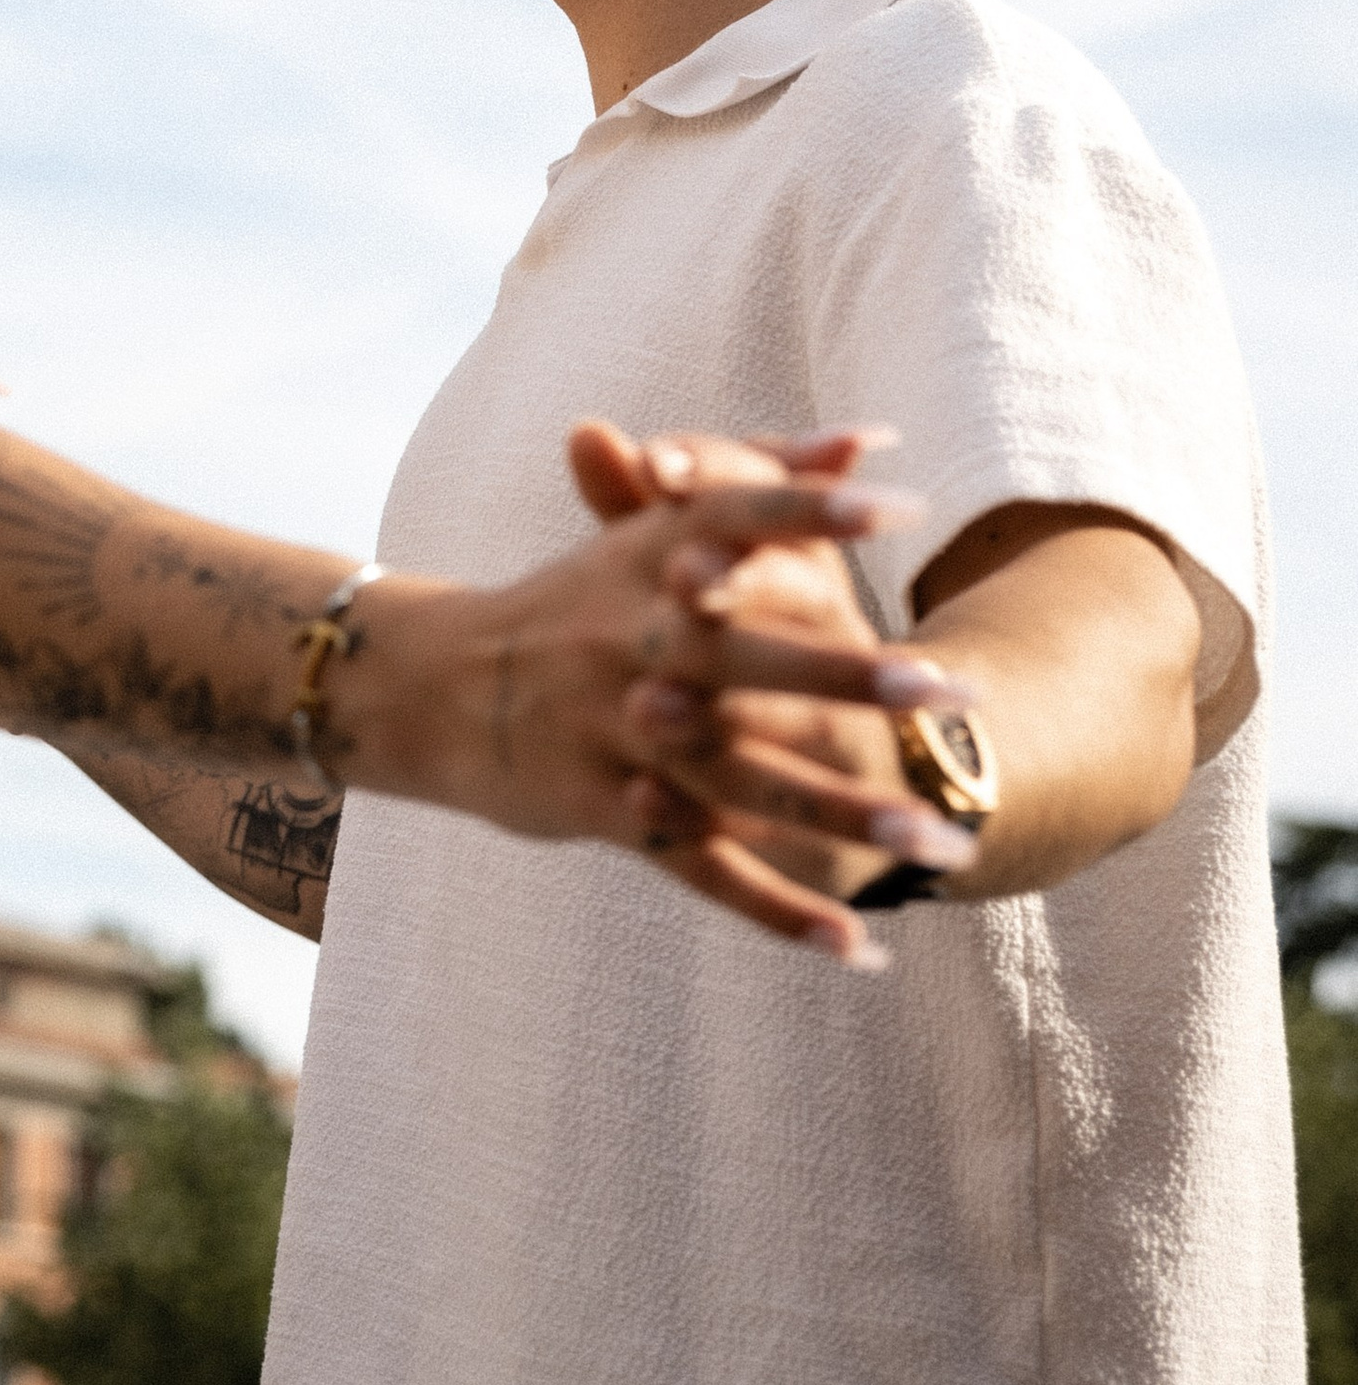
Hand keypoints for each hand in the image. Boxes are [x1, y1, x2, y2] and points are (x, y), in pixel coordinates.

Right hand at [340, 435, 977, 966]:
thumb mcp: (651, 531)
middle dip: (842, 675)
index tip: (903, 505)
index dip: (810, 511)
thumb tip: (876, 438)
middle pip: (741, 658)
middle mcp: (626, 641)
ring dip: (840, 816)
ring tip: (941, 844)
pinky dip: (776, 911)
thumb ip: (760, 476)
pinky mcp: (606, 811)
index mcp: (642, 558)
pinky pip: (702, 868)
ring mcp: (613, 732)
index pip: (732, 521)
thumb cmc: (582, 602)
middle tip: (944, 686)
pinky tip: (858, 946)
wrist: (440, 689)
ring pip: (738, 780)